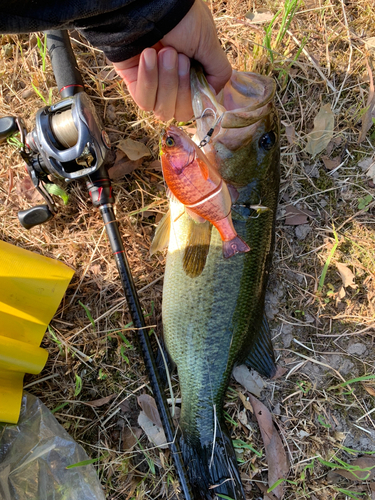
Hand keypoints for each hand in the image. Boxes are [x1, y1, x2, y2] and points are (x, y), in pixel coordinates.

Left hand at [113, 0, 230, 121]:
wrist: (149, 5)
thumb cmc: (181, 19)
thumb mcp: (210, 45)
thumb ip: (218, 73)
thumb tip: (214, 94)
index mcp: (193, 76)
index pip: (197, 107)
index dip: (196, 94)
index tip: (193, 68)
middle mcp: (174, 84)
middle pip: (181, 112)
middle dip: (180, 85)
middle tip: (177, 55)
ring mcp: (154, 86)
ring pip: (163, 109)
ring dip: (167, 80)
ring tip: (164, 51)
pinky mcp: (134, 84)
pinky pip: (145, 101)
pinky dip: (149, 79)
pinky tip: (148, 55)